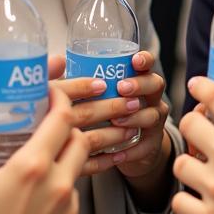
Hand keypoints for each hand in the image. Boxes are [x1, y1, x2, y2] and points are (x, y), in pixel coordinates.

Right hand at [0, 88, 87, 213]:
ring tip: (34, 175)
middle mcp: (59, 186)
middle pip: (78, 141)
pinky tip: (33, 213)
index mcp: (32, 167)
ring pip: (76, 175)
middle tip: (46, 129)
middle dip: (67, 129)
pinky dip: (58, 202)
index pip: (62, 118)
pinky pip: (72, 209)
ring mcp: (71, 213)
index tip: (50, 94)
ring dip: (62, 167)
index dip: (59, 100)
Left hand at [51, 52, 169, 179]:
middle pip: (155, 84)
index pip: (146, 63)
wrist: (125, 147)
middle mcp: (150, 96)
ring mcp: (153, 120)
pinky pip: (145, 146)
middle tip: (121, 88)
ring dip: (135, 117)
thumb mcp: (97, 95)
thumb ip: (82, 80)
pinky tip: (118, 153)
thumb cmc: (105, 112)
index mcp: (137, 78)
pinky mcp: (151, 145)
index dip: (143, 60)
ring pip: (151, 115)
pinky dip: (131, 149)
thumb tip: (58, 63)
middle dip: (139, 85)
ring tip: (117, 120)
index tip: (133, 60)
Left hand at [173, 76, 213, 213]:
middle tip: (203, 132)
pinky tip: (200, 198)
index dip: (202, 86)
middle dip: (195, 124)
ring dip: (190, 163)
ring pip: (180, 163)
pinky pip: (179, 201)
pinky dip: (186, 199)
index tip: (197, 85)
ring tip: (202, 168)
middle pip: (189, 124)